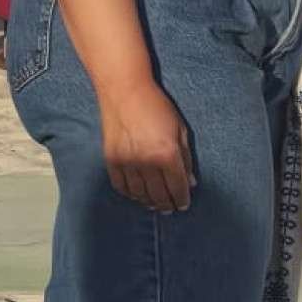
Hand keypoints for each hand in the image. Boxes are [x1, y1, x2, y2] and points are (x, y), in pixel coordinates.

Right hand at [100, 82, 194, 212]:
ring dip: (148, 202)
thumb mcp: (180, 130)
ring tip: (155, 204)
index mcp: (167, 154)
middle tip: (170, 209)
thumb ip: (186, 158)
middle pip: (158, 194)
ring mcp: (126, 162)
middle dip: (166, 204)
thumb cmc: (157, 107)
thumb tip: (190, 182)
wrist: (125, 92)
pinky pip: (121, 185)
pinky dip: (130, 194)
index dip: (182, 198)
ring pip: (139, 193)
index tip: (184, 205)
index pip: (177, 186)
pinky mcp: (111, 160)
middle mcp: (146, 161)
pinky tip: (138, 195)